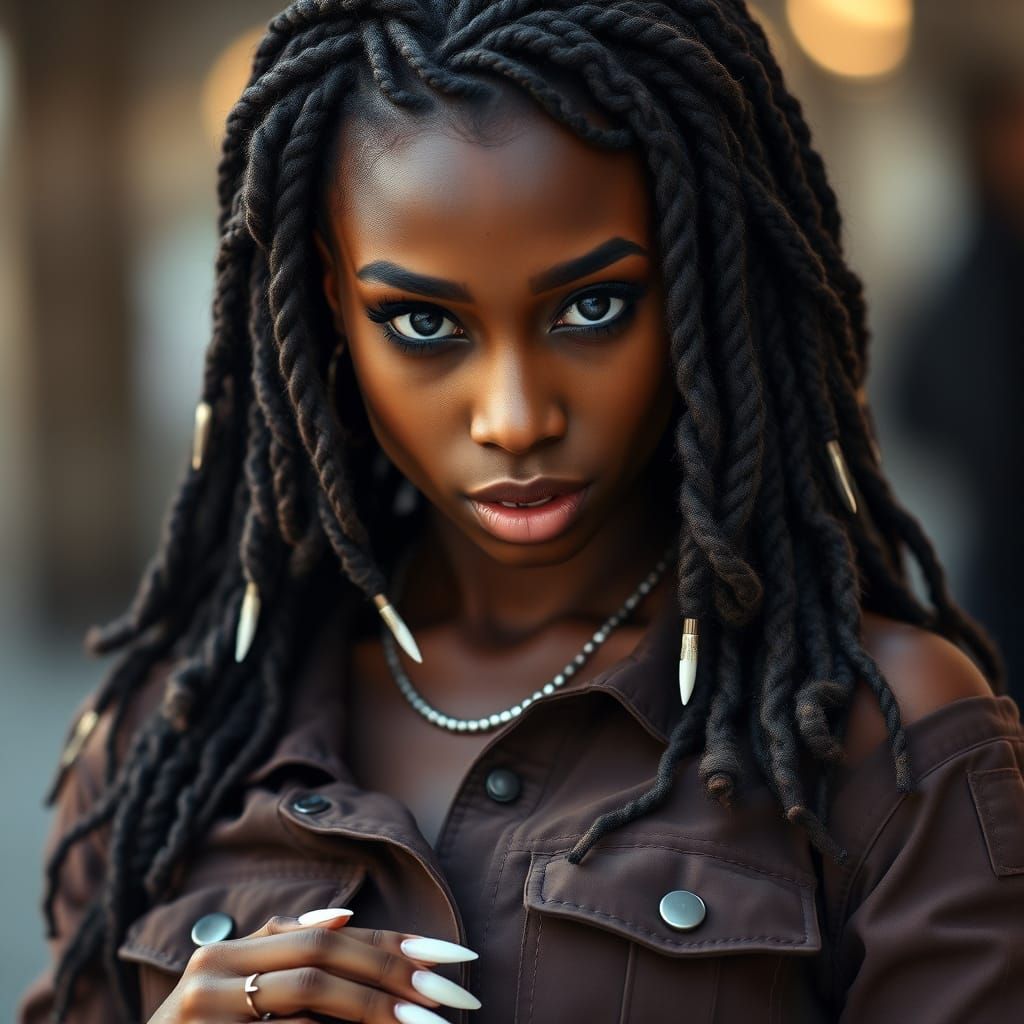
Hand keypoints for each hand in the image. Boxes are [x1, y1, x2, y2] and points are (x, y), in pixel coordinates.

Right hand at [147, 908, 480, 1023]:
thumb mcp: (235, 993)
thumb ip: (280, 952)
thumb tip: (343, 917)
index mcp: (229, 950)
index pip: (330, 935)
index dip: (394, 941)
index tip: (454, 954)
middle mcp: (214, 972)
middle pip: (324, 955)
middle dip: (395, 971)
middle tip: (454, 992)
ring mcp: (206, 1013)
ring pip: (310, 994)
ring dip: (375, 1008)